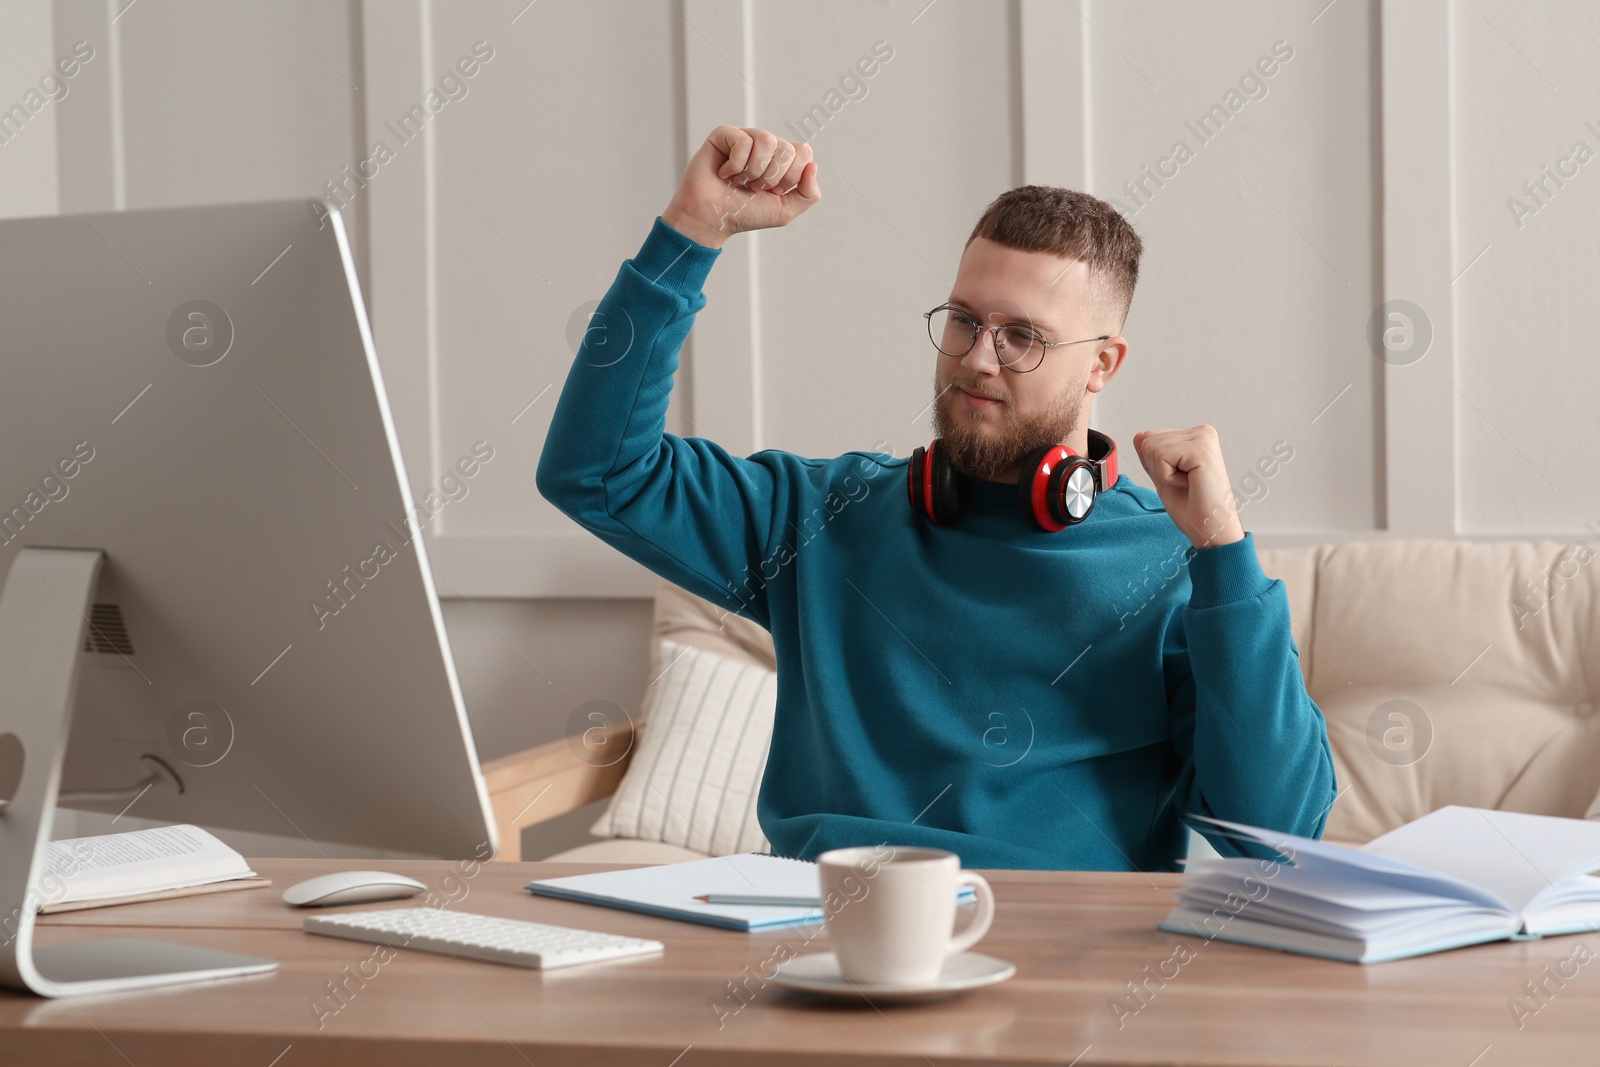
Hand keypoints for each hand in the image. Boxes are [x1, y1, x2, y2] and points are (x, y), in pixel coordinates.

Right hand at [660, 126, 820, 248]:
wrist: (712, 219)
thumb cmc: (745, 214)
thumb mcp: (785, 210)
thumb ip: (808, 194)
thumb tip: (813, 166)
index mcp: (782, 160)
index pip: (803, 152)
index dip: (791, 177)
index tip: (772, 191)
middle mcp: (766, 146)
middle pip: (787, 148)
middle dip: (771, 177)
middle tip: (753, 188)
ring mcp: (746, 137)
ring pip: (767, 140)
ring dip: (754, 170)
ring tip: (740, 181)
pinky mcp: (725, 134)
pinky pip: (743, 141)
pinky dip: (735, 165)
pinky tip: (725, 174)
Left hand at [1131, 425, 1244, 547]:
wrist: (1210, 528)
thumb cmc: (1192, 507)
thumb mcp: (1163, 475)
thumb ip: (1152, 455)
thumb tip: (1138, 436)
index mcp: (1195, 436)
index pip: (1148, 438)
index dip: (1154, 466)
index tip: (1179, 479)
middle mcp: (1202, 432)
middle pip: (1147, 440)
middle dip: (1157, 469)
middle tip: (1184, 483)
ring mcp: (1203, 438)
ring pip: (1151, 448)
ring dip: (1164, 474)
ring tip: (1189, 484)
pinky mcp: (1201, 449)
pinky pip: (1160, 456)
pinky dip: (1168, 477)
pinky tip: (1190, 483)